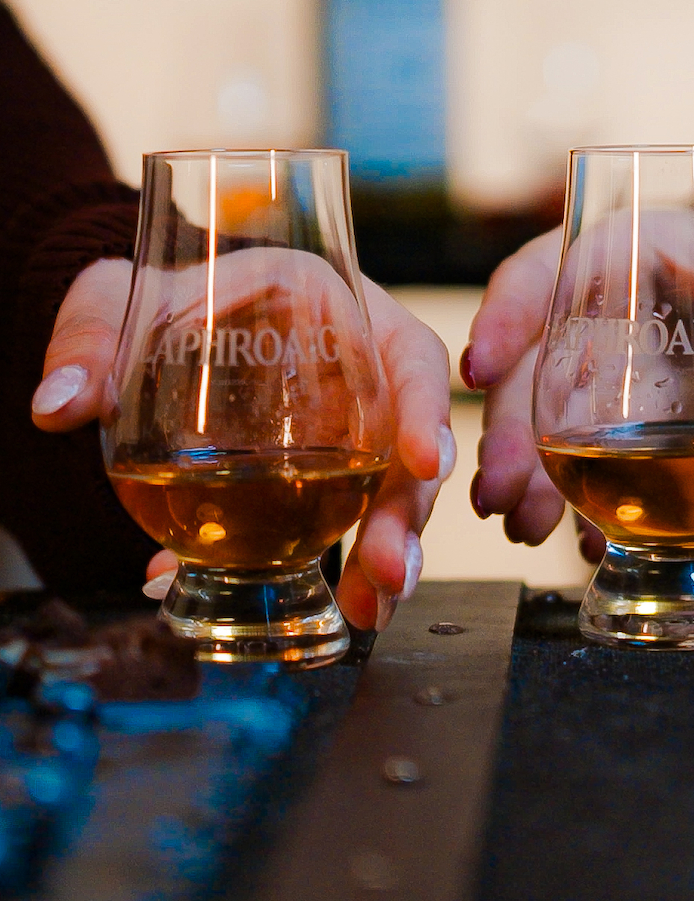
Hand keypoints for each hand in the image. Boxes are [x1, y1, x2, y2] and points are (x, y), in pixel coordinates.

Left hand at [31, 259, 454, 631]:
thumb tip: (61, 403)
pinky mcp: (328, 476)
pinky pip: (346, 522)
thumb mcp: (123, 297)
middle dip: (407, 515)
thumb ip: (90, 337)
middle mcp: (361, 373)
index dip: (426, 410)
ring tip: (370, 606)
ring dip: (389, 554)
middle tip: (389, 571)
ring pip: (393, 495)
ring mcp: (351, 430)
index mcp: (336, 309)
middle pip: (410, 447)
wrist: (157, 325)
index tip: (421, 462)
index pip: (411, 357)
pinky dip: (334, 567)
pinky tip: (319, 603)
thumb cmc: (161, 294)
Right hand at [463, 206, 693, 556]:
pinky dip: (583, 504)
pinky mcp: (611, 420)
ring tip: (522, 525)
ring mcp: (596, 370)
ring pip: (544, 422)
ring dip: (528, 478)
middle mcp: (589, 311)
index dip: (505, 316)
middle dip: (508, 432)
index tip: (479, 365)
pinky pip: (586, 463)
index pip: (542, 271)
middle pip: (532, 366)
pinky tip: (581, 542)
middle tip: (497, 487)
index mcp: (615, 249)